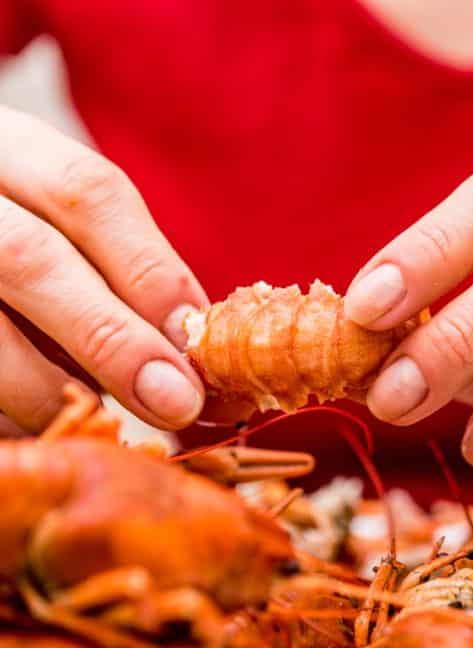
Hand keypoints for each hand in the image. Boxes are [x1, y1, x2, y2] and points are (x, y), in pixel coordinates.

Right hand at [0, 108, 206, 433]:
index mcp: (6, 144)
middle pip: (29, 259)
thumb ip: (120, 268)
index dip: (151, 271)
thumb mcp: (57, 219)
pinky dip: (5, 409)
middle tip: (175, 402)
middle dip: (112, 338)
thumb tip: (192, 346)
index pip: (88, 191)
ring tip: (100, 420)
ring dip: (48, 388)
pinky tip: (39, 420)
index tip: (197, 339)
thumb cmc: (15, 232)